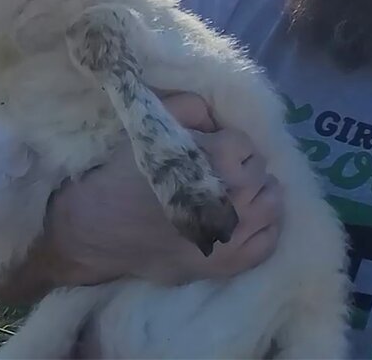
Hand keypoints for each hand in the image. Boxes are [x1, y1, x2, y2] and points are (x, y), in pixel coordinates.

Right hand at [48, 92, 282, 285]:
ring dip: (256, 195)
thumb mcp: (154, 125)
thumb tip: (216, 117)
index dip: (225, 143)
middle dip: (240, 168)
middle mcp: (236, 194)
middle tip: (216, 174)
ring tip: (233, 197)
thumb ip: (191, 108)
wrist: (100, 228)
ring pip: (272, 203)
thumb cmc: (126, 174)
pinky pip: (267, 242)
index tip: (208, 151)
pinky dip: (261, 229)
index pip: (244, 143)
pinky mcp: (231, 262)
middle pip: (260, 171)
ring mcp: (237, 232)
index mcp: (220, 157)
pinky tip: (242, 224)